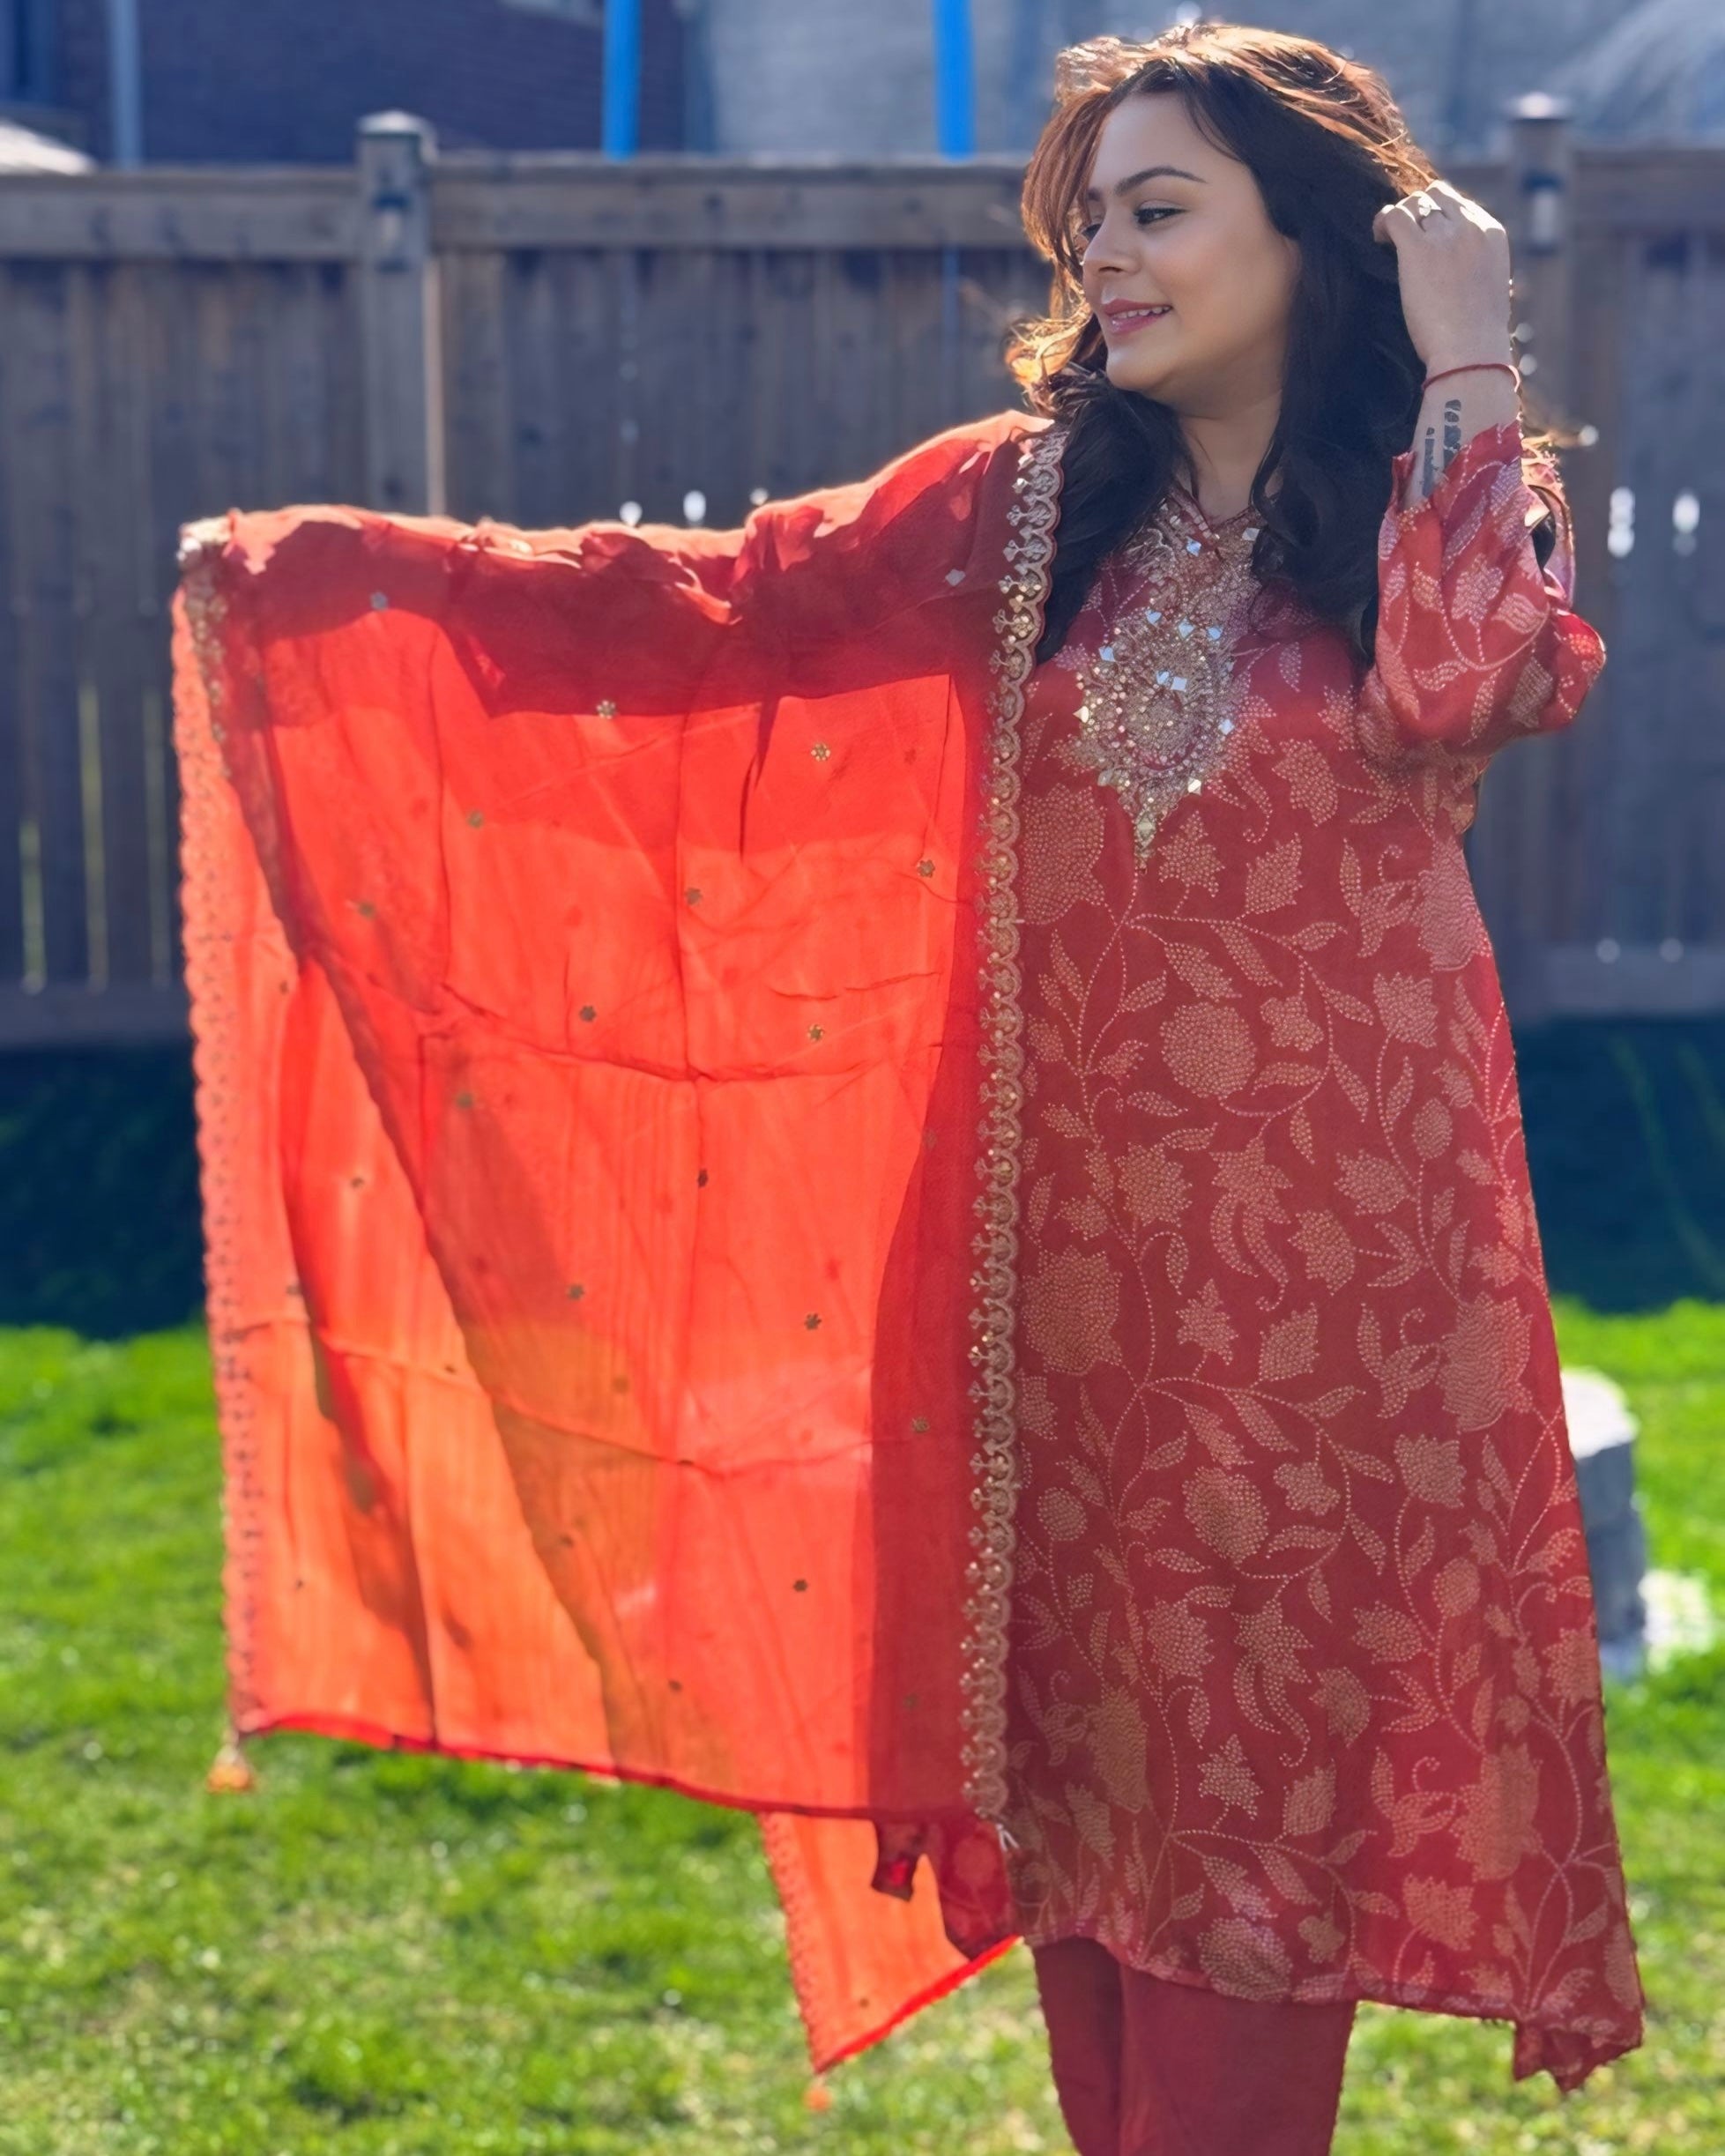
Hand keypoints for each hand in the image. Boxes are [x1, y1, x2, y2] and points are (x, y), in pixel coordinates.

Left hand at [1371, 180, 1513, 372]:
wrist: (1471, 353)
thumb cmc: (1477, 337)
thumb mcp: (1488, 290)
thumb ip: (1476, 268)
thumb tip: (1461, 273)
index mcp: (1492, 234)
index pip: (1460, 205)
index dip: (1437, 217)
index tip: (1426, 237)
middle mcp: (1471, 227)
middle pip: (1436, 197)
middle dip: (1418, 212)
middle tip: (1405, 239)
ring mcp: (1445, 236)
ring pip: (1415, 203)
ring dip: (1400, 219)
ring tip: (1388, 240)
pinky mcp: (1418, 249)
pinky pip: (1395, 216)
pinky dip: (1383, 222)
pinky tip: (1378, 239)